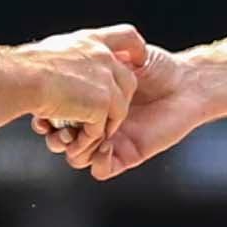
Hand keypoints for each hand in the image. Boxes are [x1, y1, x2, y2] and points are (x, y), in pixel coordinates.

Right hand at [21, 25, 145, 150]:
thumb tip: (65, 66)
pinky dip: (91, 137)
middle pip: (129, 80)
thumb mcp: (54, 50)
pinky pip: (103, 128)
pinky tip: (78, 139)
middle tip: (101, 113)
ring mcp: (107, 82)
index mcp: (92, 41)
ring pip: (119, 108)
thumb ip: (71, 56)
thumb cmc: (27, 65)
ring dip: (104, 123)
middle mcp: (104, 58)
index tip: (139, 60)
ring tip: (87, 131)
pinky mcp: (103, 105)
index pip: (128, 37)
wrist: (23, 78)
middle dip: (118, 100)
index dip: (136, 49)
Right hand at [56, 46, 210, 177]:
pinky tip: (105, 145)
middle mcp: (97, 124)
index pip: (58, 116)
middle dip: (54, 137)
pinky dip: (98, 162)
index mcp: (90, 102)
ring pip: (78, 158)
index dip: (46, 115)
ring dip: (74, 151)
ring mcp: (111, 141)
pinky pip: (102, 170)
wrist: (187, 83)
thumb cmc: (157, 66)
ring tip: (77, 138)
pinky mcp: (127, 155)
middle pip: (63, 140)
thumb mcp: (119, 56)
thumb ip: (97, 59)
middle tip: (53, 129)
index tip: (40, 110)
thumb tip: (67, 62)